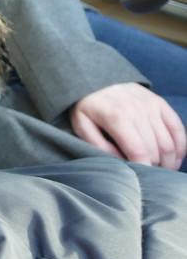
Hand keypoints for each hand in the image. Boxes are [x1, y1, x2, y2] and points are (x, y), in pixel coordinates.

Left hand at [69, 83, 185, 169]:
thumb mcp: (82, 125)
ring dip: (169, 161)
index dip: (144, 169)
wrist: (96, 78)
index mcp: (117, 117)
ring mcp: (152, 106)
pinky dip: (180, 146)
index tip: (141, 180)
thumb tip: (120, 162)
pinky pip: (177, 128)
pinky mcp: (160, 103)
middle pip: (156, 149)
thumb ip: (98, 145)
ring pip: (169, 142)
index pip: (138, 151)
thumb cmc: (89, 106)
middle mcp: (138, 110)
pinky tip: (175, 158)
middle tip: (149, 176)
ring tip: (162, 171)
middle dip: (155, 167)